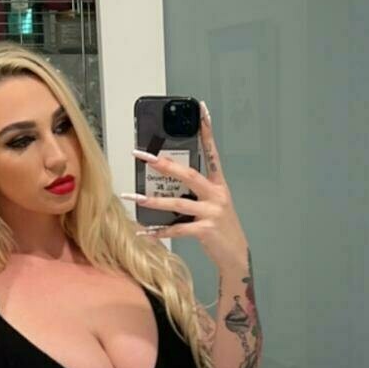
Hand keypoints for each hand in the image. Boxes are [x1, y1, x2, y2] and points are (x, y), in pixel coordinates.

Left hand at [123, 101, 247, 270]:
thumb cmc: (221, 229)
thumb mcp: (213, 205)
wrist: (236, 256)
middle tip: (143, 156)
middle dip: (163, 164)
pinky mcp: (205, 230)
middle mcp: (216, 195)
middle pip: (188, 174)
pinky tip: (145, 232)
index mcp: (218, 185)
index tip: (201, 110)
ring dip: (152, 201)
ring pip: (177, 202)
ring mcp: (212, 212)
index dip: (207, 131)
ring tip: (132, 198)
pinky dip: (159, 231)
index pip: (212, 152)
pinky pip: (177, 229)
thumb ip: (195, 192)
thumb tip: (168, 181)